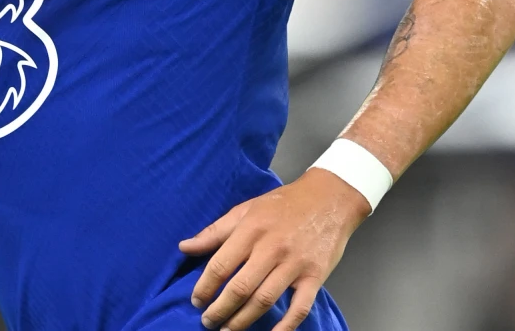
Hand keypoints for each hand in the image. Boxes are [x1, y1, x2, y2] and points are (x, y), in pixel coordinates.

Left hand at [180, 168, 370, 330]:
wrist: (330, 197)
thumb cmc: (284, 204)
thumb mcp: (246, 209)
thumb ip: (215, 231)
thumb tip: (184, 247)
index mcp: (251, 229)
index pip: (220, 265)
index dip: (204, 288)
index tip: (196, 301)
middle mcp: (271, 248)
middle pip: (240, 288)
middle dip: (220, 310)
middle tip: (208, 322)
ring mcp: (295, 263)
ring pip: (264, 300)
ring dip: (243, 321)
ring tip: (228, 330)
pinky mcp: (315, 275)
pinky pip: (300, 307)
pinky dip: (286, 326)